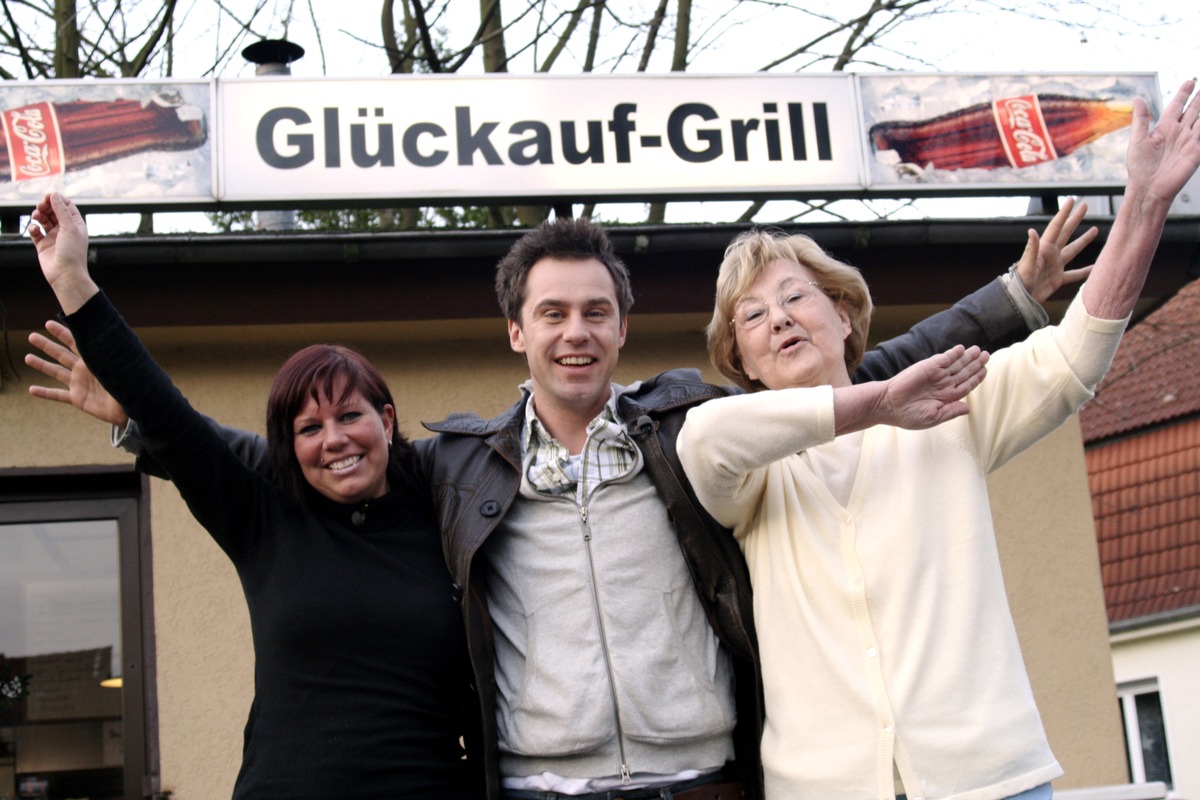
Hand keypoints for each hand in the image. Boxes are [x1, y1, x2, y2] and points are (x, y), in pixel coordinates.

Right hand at [26, 320, 129, 427]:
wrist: (134, 406)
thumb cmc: (130, 383)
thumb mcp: (118, 364)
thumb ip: (108, 351)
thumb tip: (103, 332)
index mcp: (94, 359)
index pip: (75, 342)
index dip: (62, 332)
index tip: (49, 323)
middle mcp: (84, 369)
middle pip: (61, 354)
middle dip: (46, 345)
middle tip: (31, 337)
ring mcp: (80, 384)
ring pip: (56, 372)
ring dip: (41, 365)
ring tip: (27, 357)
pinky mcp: (78, 399)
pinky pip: (58, 396)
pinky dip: (45, 393)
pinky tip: (32, 390)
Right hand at [28, 193, 97, 313]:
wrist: (65, 274)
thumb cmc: (72, 252)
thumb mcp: (69, 228)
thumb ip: (61, 211)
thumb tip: (54, 195)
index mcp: (75, 224)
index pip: (67, 206)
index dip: (57, 199)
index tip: (48, 196)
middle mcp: (65, 229)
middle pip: (53, 211)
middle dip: (46, 206)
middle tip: (40, 206)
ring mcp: (53, 237)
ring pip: (43, 220)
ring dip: (38, 215)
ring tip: (36, 217)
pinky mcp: (43, 244)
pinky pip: (35, 232)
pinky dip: (33, 228)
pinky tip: (34, 230)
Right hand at [880, 345, 988, 429]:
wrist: (888, 405)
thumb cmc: (909, 415)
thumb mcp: (934, 417)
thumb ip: (952, 411)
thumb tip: (968, 408)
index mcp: (946, 397)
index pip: (966, 385)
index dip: (976, 378)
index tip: (985, 370)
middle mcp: (942, 384)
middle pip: (964, 372)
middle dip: (976, 364)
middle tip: (987, 355)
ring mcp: (935, 374)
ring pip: (956, 364)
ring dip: (967, 356)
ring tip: (979, 350)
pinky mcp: (927, 366)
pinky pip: (943, 358)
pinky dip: (953, 353)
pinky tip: (961, 349)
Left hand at [1016, 197, 1096, 302]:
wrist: (1020, 300)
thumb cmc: (1020, 282)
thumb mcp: (1026, 264)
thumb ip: (1031, 248)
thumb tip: (1031, 231)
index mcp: (1044, 248)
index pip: (1056, 227)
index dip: (1064, 213)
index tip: (1072, 200)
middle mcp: (1051, 254)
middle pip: (1066, 232)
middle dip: (1075, 219)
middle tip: (1085, 206)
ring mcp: (1056, 266)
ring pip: (1073, 250)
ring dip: (1084, 240)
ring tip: (1095, 229)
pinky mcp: (1058, 279)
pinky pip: (1075, 274)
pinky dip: (1086, 271)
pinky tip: (1096, 267)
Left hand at [1125, 79, 1199, 204]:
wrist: (1148, 188)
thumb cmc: (1139, 168)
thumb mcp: (1138, 139)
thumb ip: (1141, 119)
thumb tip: (1138, 99)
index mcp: (1163, 128)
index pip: (1176, 106)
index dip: (1183, 94)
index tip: (1190, 81)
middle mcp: (1178, 133)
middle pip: (1193, 110)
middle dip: (1199, 98)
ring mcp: (1189, 141)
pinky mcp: (1196, 152)